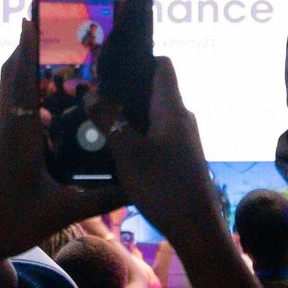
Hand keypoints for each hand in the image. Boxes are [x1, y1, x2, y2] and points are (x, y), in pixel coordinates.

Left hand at [0, 19, 106, 282]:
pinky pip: (13, 117)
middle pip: (11, 78)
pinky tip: (52, 119)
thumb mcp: (61, 212)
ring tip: (61, 71)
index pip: (21, 79)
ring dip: (30, 79)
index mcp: (18, 135)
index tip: (32, 16)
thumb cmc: (6, 225)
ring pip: (11, 97)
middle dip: (29, 52)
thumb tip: (138, 184)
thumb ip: (102, 198)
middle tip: (52, 34)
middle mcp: (4, 130)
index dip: (27, 47)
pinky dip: (30, 106)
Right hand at [109, 60, 226, 249]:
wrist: (196, 228)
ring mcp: (183, 138)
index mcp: (172, 108)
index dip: (139, 59)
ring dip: (129, 115)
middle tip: (93, 95)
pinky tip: (116, 147)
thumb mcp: (127, 153)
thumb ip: (109, 121)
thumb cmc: (163, 186)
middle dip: (126, 90)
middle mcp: (181, 117)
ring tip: (98, 120)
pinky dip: (137, 134)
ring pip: (153, 115)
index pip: (162, 66)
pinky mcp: (181, 157)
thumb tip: (91, 95)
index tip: (111, 65)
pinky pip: (157, 134)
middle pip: (155, 90)